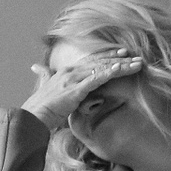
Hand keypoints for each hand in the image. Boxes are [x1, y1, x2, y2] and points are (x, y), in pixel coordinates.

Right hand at [20, 52, 144, 130]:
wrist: (32, 116)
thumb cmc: (40, 106)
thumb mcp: (44, 87)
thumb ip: (43, 75)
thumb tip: (36, 66)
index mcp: (66, 71)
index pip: (91, 61)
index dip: (107, 56)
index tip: (122, 54)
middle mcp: (71, 72)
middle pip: (100, 63)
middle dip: (119, 60)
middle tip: (137, 57)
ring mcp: (73, 80)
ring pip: (102, 69)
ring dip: (121, 66)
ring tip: (137, 64)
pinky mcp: (76, 90)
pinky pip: (96, 79)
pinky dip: (109, 73)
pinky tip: (120, 68)